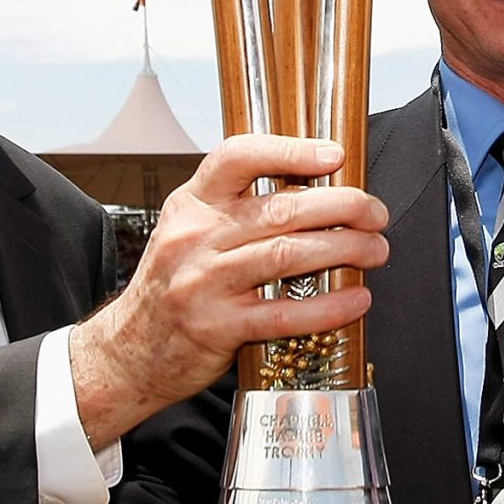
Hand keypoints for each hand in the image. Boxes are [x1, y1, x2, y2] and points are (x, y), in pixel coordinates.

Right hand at [69, 134, 388, 444]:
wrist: (128, 352)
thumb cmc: (172, 286)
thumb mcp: (189, 232)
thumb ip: (236, 210)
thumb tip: (314, 190)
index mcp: (191, 204)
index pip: (238, 157)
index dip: (290, 151)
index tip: (333, 156)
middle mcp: (195, 237)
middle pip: (282, 209)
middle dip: (343, 207)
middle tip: (376, 213)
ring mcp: (204, 283)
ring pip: (290, 255)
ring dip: (346, 250)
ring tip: (376, 250)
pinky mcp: (217, 328)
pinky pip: (286, 314)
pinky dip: (330, 307)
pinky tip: (357, 300)